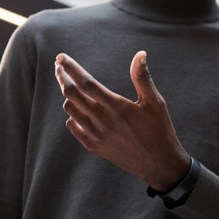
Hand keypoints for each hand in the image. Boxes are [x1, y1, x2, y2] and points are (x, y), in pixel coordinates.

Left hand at [55, 51, 190, 191]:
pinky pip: (73, 126)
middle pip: (71, 94)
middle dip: (62, 77)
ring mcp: (96, 135)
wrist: (158, 164)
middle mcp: (103, 121)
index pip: (86, 83)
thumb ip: (142, 78)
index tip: (61, 57)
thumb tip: (140, 54)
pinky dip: (72, 115)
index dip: (71, 68)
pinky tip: (78, 109)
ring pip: (70, 109)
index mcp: (117, 107)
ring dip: (67, 95)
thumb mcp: (155, 102)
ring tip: (70, 86)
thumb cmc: (159, 130)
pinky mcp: (93, 146)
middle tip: (59, 67)